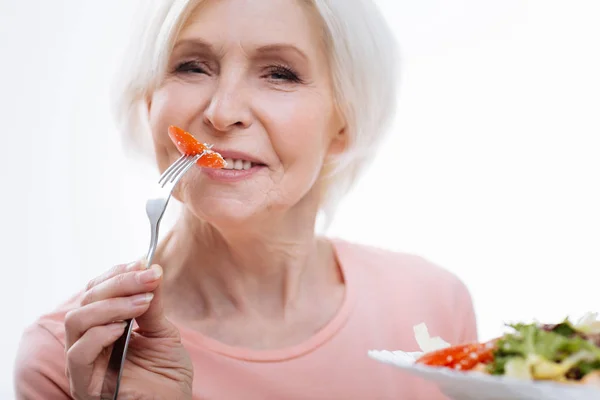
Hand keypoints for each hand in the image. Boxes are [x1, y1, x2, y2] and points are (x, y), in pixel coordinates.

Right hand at [64, 261, 192, 399]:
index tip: (142, 262)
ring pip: (76, 321)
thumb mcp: (163, 332)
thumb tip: (152, 269)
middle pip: (86, 301)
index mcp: (102, 328)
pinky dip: (98, 335)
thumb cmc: (167, 374)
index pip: (96, 292)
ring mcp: (84, 364)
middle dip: (118, 283)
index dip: (116, 274)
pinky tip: (123, 328)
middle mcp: (88, 343)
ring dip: (111, 304)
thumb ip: (154, 304)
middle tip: (148, 277)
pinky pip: (78, 354)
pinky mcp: (85, 384)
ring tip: (141, 303)